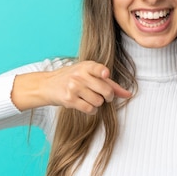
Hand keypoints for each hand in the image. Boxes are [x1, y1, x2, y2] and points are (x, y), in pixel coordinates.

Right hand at [12, 61, 131, 113]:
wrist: (48, 85)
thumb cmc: (73, 78)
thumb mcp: (88, 75)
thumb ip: (109, 83)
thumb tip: (128, 94)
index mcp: (86, 66)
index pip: (97, 68)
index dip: (102, 73)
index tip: (105, 75)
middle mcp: (79, 75)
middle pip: (105, 90)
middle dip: (108, 96)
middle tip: (104, 96)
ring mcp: (73, 87)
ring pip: (98, 102)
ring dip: (97, 104)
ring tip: (89, 99)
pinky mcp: (69, 99)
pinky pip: (90, 109)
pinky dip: (91, 110)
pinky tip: (86, 105)